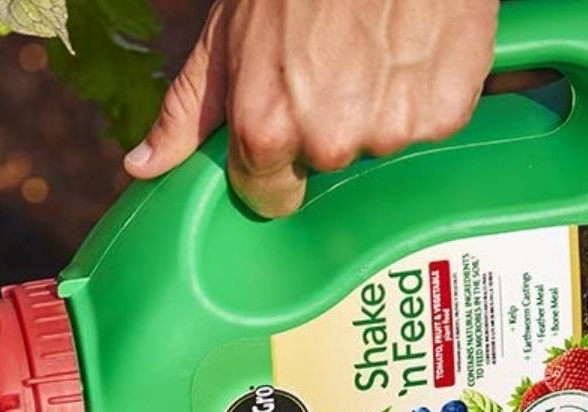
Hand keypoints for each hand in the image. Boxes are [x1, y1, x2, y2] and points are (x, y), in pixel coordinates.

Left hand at [125, 0, 499, 217]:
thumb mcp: (223, 38)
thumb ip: (186, 113)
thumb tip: (142, 167)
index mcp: (266, 129)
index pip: (269, 196)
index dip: (273, 163)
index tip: (284, 125)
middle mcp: (328, 140)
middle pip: (325, 165)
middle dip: (325, 125)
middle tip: (329, 64)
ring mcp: (391, 129)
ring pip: (379, 142)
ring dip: (377, 107)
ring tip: (371, 48)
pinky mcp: (444, 112)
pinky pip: (430, 122)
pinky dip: (423, 91)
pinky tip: (409, 47)